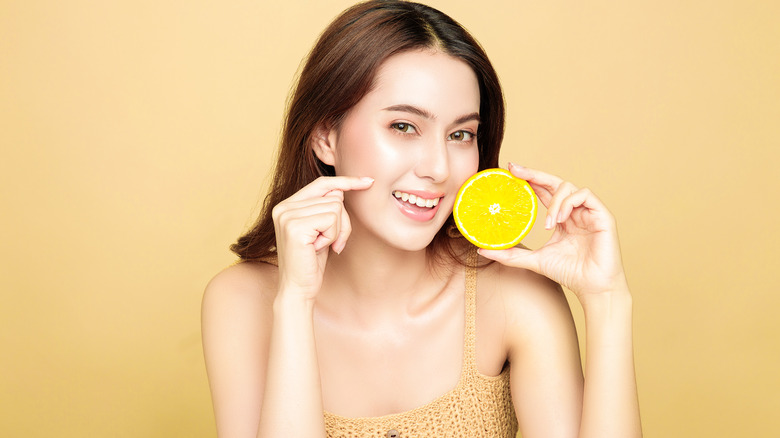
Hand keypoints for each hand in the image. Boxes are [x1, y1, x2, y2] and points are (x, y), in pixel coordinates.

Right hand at [272, 176, 373, 299]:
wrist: (298, 288)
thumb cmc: (311, 262)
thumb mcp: (321, 230)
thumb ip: (326, 208)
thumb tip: (341, 189)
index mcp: (287, 205)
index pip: (321, 183)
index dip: (345, 181)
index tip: (368, 182)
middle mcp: (284, 207)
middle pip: (333, 197)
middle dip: (342, 221)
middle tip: (332, 242)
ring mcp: (287, 216)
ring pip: (335, 208)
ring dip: (337, 231)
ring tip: (323, 246)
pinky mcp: (295, 227)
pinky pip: (332, 220)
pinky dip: (333, 236)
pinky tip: (320, 248)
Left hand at [478, 164, 627, 298]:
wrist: (592, 288)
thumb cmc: (569, 273)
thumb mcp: (534, 260)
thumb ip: (510, 254)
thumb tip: (482, 250)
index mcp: (560, 219)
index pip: (543, 192)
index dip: (528, 180)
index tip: (509, 172)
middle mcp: (574, 211)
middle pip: (554, 182)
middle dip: (534, 174)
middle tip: (515, 170)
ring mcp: (589, 212)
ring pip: (568, 187)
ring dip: (553, 201)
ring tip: (547, 223)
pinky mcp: (603, 215)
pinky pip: (584, 195)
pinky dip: (568, 203)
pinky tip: (559, 220)